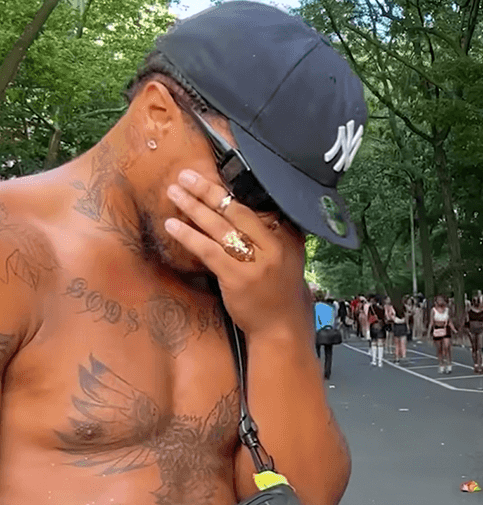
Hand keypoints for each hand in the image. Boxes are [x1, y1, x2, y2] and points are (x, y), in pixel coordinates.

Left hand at [164, 169, 307, 336]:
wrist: (281, 328)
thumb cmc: (282, 294)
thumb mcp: (288, 260)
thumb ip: (272, 237)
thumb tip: (245, 214)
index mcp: (287, 238)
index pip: (257, 207)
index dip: (232, 190)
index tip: (213, 176)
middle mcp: (273, 246)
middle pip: (236, 211)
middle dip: (209, 191)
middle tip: (186, 176)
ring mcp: (255, 262)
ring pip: (220, 227)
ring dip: (193, 207)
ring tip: (174, 192)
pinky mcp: (236, 277)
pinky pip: (208, 250)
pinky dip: (189, 236)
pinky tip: (172, 226)